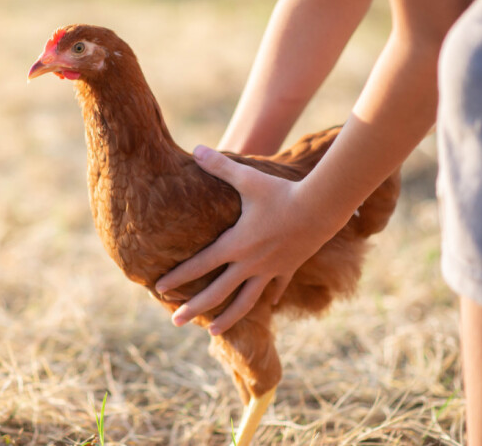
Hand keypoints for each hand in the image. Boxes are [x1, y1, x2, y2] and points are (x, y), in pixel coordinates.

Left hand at [155, 145, 331, 335]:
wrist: (321, 207)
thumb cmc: (282, 191)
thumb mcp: (248, 178)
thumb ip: (220, 166)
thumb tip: (197, 149)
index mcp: (235, 244)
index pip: (199, 265)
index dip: (178, 278)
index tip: (160, 290)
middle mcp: (250, 263)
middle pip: (217, 293)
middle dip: (194, 308)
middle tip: (175, 322)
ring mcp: (270, 270)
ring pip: (245, 303)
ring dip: (227, 318)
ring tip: (212, 332)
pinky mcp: (288, 268)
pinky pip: (274, 289)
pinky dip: (266, 298)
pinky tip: (264, 307)